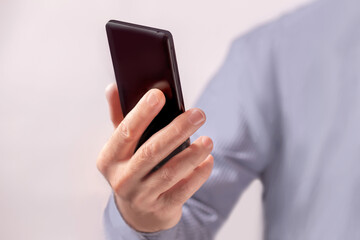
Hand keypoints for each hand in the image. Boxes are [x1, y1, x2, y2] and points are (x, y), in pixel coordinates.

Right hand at [97, 83, 213, 232]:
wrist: (138, 213)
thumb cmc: (131, 169)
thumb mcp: (121, 147)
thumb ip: (119, 118)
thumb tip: (113, 87)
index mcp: (109, 159)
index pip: (125, 132)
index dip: (141, 113)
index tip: (159, 94)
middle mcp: (122, 179)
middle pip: (151, 151)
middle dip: (177, 130)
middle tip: (198, 114)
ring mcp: (141, 197)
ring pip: (170, 172)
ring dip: (192, 154)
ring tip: (208, 140)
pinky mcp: (161, 209)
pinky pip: (183, 191)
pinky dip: (198, 175)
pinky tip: (208, 160)